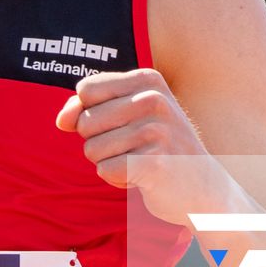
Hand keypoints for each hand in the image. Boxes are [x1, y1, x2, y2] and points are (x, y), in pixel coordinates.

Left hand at [53, 68, 224, 225]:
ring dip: (109, 163)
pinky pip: (106, 171)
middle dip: (99, 143)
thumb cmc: (157, 148)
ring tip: (141, 162)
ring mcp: (157, 131)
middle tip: (135, 148)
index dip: (91, 113)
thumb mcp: (125, 117)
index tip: (122, 124)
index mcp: (147, 80)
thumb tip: (62, 120)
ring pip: (92, 150)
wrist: (203, 187)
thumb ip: (86, 109)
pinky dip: (117, 180)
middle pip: (84, 122)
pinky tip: (143, 178)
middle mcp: (153, 99)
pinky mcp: (155, 164)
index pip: (85, 89)